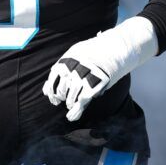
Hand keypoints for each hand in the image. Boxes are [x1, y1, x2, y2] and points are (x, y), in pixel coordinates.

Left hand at [42, 16, 157, 121]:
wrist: (116, 48)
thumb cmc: (96, 51)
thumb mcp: (78, 52)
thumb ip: (65, 65)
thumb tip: (51, 84)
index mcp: (69, 57)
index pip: (54, 74)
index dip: (50, 88)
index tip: (49, 95)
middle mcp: (75, 66)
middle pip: (62, 86)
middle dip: (60, 95)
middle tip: (60, 101)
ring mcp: (86, 75)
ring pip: (71, 94)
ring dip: (69, 102)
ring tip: (70, 106)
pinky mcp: (96, 83)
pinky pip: (83, 100)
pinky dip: (76, 110)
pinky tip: (72, 116)